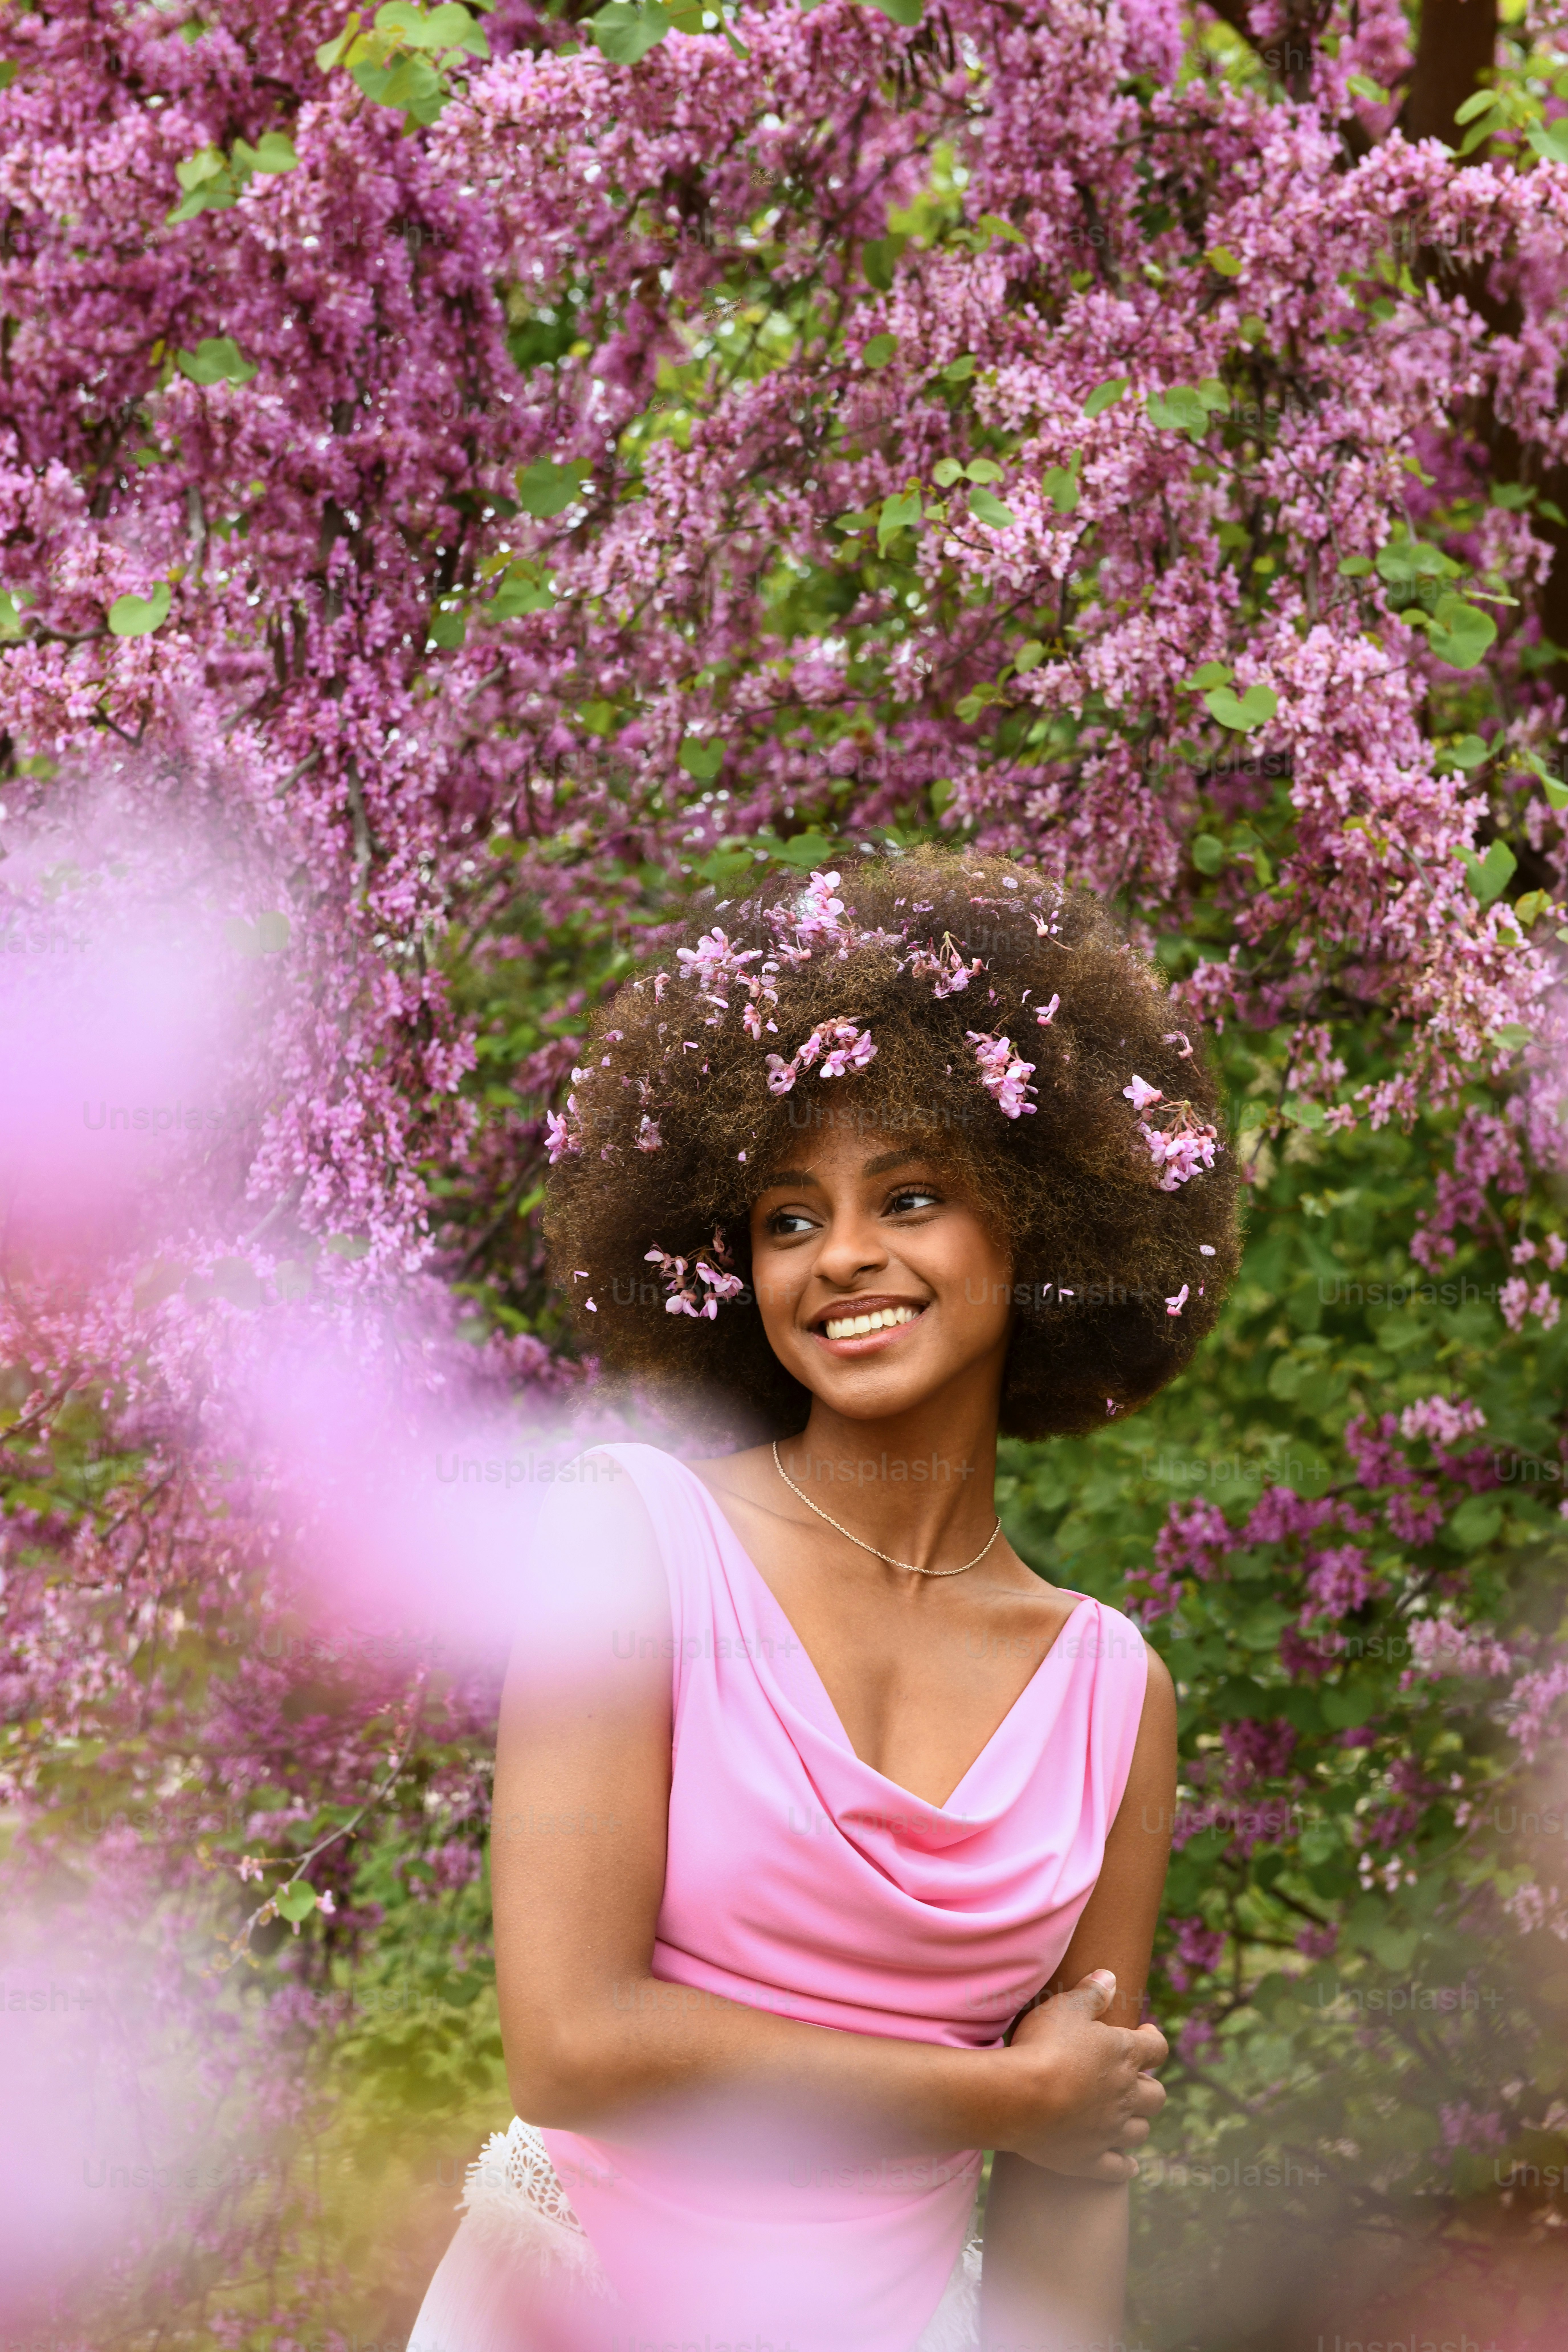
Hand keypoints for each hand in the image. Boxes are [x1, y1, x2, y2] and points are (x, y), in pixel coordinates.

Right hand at [998, 1969, 1166, 2180]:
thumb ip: (1091, 1993)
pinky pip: (1119, 2170)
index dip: (1154, 2041)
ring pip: (1140, 2131)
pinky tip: (1126, 2164)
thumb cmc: (1042, 2045)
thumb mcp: (1065, 2007)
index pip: (1157, 2049)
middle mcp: (1125, 2095)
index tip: (1145, 2035)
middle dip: (1149, 2087)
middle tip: (1133, 2080)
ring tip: (1126, 2117)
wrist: (1018, 2098)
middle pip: (1156, 2095)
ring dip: (1137, 2123)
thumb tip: (1110, 1976)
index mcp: (1124, 2055)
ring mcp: (1109, 2131)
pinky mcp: (1090, 2160)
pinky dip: (1125, 2167)